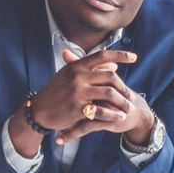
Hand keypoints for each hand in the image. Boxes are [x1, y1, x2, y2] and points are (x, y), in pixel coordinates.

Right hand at [14, 48, 139, 153]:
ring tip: (128, 108)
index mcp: (77, 66)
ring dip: (122, 102)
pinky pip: (101, 110)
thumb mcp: (70, 75)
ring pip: (109, 93)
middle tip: (131, 96)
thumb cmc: (57, 92)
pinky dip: (112, 114)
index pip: (102, 55)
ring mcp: (77, 92)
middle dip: (123, 87)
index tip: (134, 58)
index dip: (121, 55)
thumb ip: (92, 69)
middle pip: (110, 76)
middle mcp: (78, 76)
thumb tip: (114, 64)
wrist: (39, 110)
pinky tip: (119, 117)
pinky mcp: (77, 108)